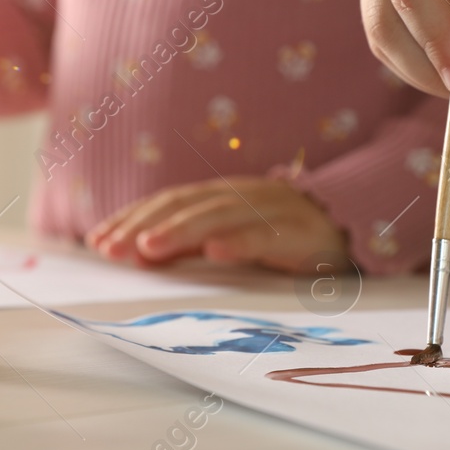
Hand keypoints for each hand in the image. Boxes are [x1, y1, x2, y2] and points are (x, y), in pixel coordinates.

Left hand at [85, 177, 347, 273]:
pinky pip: (266, 234)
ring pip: (218, 216)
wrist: (352, 229)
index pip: (166, 203)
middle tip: (110, 249)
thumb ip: (189, 244)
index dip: (131, 218)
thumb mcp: (229, 239)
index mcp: (220, 196)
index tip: (97, 241)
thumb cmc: (282, 239)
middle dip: (143, 225)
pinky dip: (240, 241)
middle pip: (183, 206)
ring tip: (147, 249)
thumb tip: (138, 253)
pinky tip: (216, 252)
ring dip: (180, 231)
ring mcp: (270, 209)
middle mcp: (240, 195)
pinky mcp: (299, 231)